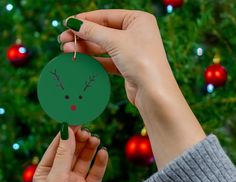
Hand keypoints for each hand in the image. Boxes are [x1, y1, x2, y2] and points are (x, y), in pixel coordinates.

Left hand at [33, 126, 107, 181]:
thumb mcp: (56, 179)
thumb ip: (64, 154)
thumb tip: (67, 130)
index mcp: (47, 171)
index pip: (57, 146)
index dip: (67, 133)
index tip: (76, 120)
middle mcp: (61, 174)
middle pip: (72, 151)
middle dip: (79, 140)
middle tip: (87, 132)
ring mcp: (76, 181)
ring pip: (84, 159)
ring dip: (90, 148)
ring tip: (95, 140)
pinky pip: (96, 171)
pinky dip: (100, 162)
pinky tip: (103, 153)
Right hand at [59, 9, 204, 169]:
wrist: (153, 92)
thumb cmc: (140, 60)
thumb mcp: (115, 41)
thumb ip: (93, 31)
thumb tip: (73, 23)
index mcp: (138, 20)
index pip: (106, 16)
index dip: (85, 20)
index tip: (67, 24)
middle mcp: (136, 34)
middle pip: (103, 32)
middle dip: (83, 36)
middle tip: (62, 40)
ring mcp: (131, 51)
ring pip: (104, 47)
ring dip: (85, 48)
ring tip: (67, 50)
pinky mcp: (127, 66)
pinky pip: (107, 60)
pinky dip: (94, 60)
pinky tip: (80, 60)